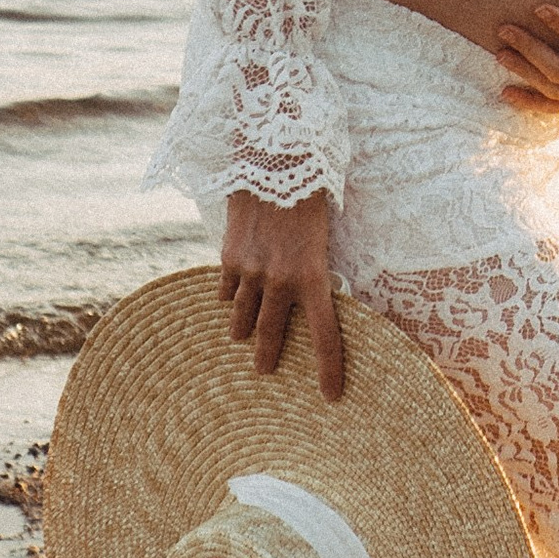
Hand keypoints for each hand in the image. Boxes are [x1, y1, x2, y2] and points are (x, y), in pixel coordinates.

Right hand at [219, 189, 342, 399]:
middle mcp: (281, 281)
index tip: (331, 396)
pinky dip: (230, 295)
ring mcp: (251, 272)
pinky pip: (227, 290)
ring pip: (242, 317)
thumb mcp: (323, 236)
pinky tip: (231, 297)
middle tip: (264, 372)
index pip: (325, 336)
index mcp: (314, 277)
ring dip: (242, 330)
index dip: (329, 370)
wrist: (275, 160)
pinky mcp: (229, 258)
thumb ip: (315, 269)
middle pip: (272, 336)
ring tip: (240, 339)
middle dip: (268, 358)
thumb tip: (313, 293)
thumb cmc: (310, 196)